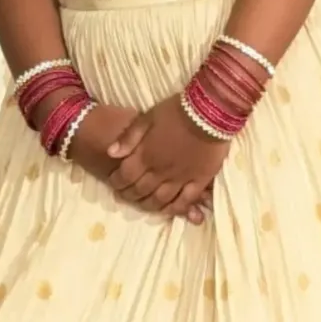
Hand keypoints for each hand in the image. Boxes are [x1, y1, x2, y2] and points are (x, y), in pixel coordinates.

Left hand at [106, 94, 229, 219]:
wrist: (209, 112)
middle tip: (124, 196)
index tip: (113, 183)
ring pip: (161, 199)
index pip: (125, 176)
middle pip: (141, 190)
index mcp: (146, 155)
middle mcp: (161, 171)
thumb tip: (110, 153)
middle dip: (129, 195)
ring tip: (143, 205)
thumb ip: (129, 137)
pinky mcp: (199, 181)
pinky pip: (185, 201)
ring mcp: (181, 178)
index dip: (116, 182)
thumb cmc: (176, 111)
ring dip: (149, 205)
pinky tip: (169, 210)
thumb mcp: (148, 117)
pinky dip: (175, 209)